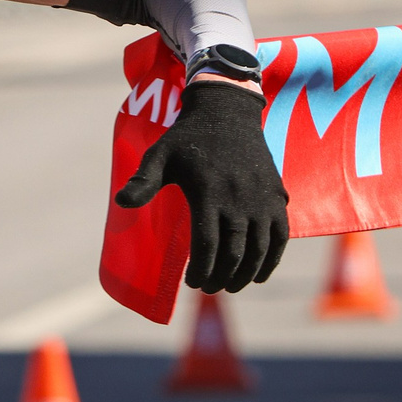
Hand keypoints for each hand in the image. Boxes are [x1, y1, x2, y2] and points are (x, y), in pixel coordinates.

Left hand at [113, 78, 288, 292]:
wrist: (227, 113)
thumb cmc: (187, 138)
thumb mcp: (159, 155)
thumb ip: (143, 182)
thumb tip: (120, 204)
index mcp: (208, 191)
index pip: (208, 244)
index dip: (201, 270)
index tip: (191, 283)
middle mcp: (238, 197)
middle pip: (234, 251)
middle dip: (221, 277)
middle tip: (208, 288)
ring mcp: (262, 198)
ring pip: (259, 248)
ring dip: (246, 273)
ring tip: (230, 285)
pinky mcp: (277, 196)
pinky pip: (280, 235)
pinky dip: (272, 259)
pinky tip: (259, 274)